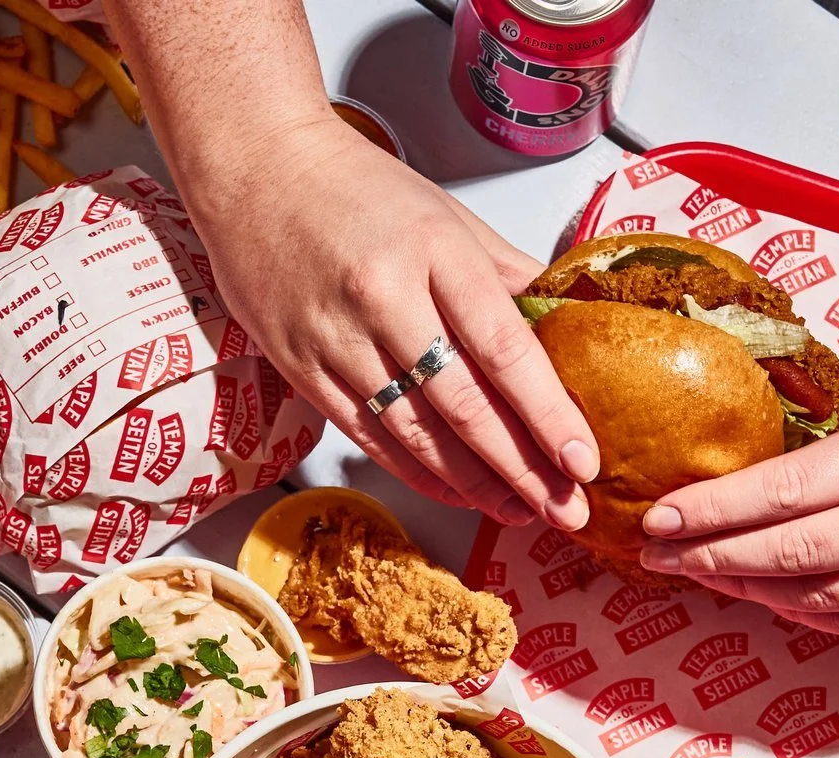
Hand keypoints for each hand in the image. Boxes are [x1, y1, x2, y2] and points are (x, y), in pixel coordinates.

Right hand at [181, 111, 595, 530]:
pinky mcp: (302, 367)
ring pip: (415, 433)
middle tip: (563, 507)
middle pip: (464, 405)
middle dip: (522, 467)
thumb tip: (566, 320)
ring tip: (517, 508)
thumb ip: (505, 274)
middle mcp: (385, 298)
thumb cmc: (353, 187)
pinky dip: (415, 471)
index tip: (581, 457)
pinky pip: (368, 435)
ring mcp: (338, 338)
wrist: (256, 168)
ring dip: (473, 483)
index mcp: (435, 252)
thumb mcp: (446, 215)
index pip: (504, 349)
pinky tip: (454, 491)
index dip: (548, 413)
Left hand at [635, 363, 838, 636]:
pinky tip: (773, 597)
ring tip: (707, 574)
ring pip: (821, 600)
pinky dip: (809, 615)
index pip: (788, 489)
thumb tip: (776, 410)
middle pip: (793, 552)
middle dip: (714, 556)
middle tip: (661, 555)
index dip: (714, 509)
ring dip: (753, 590)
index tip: (661, 516)